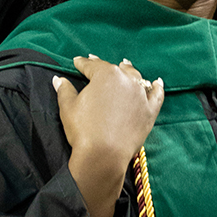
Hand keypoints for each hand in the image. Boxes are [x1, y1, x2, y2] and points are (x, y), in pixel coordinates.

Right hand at [53, 57, 163, 216]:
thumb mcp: (68, 107)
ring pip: (136, 78)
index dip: (83, 63)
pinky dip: (157, 87)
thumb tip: (59, 79)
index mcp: (105, 75)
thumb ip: (64, 90)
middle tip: (96, 63)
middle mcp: (126, 80)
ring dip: (128, 71)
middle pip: (115, 69)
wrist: (104, 155)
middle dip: (104, 66)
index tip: (77, 61)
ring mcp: (141, 95)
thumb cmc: (83, 129)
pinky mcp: (150, 111)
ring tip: (124, 66)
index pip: (92, 65)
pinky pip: (156, 95)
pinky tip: (157, 82)